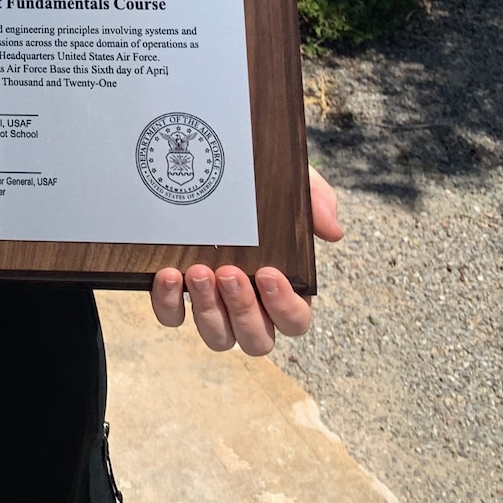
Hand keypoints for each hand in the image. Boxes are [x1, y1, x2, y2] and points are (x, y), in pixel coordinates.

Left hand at [148, 166, 344, 356]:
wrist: (207, 162)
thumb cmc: (260, 185)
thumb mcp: (291, 182)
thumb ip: (316, 201)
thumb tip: (333, 231)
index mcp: (284, 288)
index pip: (295, 320)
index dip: (284, 307)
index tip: (268, 274)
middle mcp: (250, 305)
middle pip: (257, 340)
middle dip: (243, 310)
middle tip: (228, 273)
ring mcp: (212, 305)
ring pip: (218, 337)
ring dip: (208, 311)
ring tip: (197, 272)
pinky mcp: (176, 295)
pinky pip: (173, 317)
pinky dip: (169, 303)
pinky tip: (168, 275)